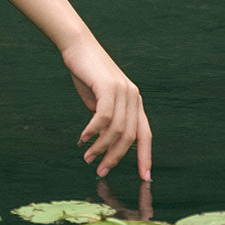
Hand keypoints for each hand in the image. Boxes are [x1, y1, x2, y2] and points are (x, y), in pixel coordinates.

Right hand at [62, 37, 151, 181]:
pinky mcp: (109, 86)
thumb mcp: (99, 100)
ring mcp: (123, 91)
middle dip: (116, 157)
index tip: (146, 178)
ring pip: (117, 129)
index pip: (145, 135)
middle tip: (101, 170)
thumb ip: (106, 119)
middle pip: (130, 136)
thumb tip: (104, 141)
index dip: (146, 157)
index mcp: (135, 101)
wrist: (78, 46)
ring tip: (88, 157)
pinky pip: (104, 116)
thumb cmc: (87, 74)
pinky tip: (83, 137)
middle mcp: (134, 97)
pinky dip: (93, 130)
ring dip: (101, 147)